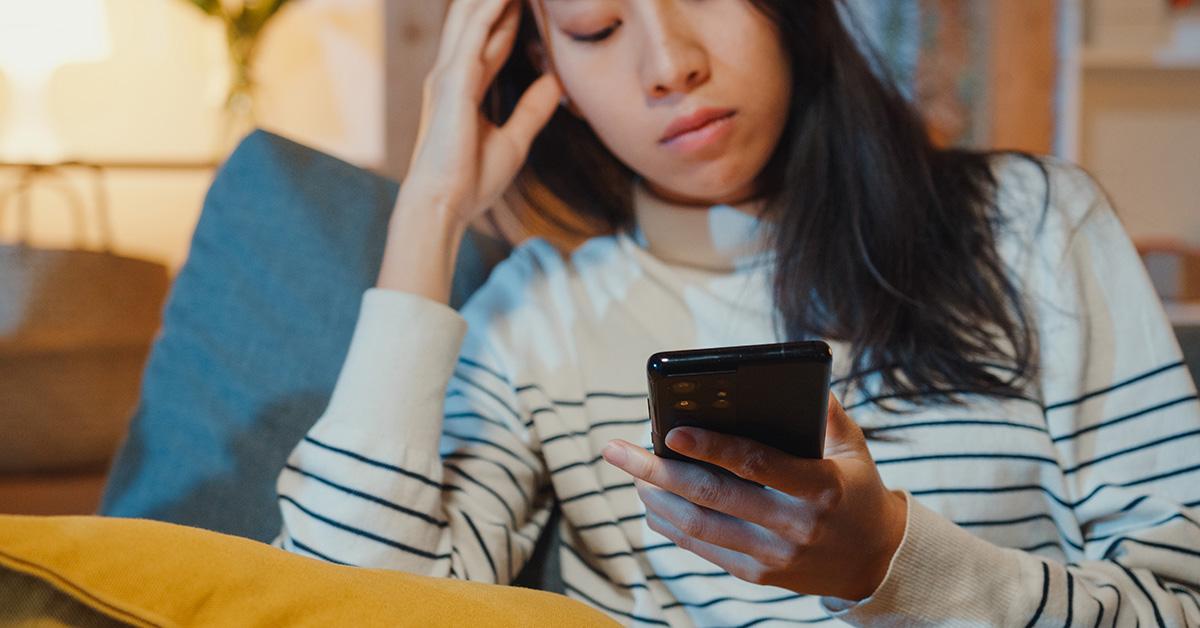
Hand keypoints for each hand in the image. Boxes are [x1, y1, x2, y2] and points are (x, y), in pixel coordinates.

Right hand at [402, 0, 562, 227]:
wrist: (442, 204)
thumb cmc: (470, 180)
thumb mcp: (514, 141)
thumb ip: (532, 109)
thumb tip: (556, 84)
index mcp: (465, 87)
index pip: (494, 38)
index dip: (511, 13)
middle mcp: (453, 73)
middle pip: (478, 17)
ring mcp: (450, 73)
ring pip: (473, 14)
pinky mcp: (454, 80)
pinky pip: (476, 30)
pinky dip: (493, 7)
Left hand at [602, 393, 907, 600]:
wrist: (875, 559)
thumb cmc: (856, 488)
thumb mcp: (852, 446)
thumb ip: (824, 410)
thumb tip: (786, 374)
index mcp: (819, 487)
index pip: (754, 464)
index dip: (710, 447)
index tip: (669, 430)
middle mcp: (794, 526)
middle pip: (712, 496)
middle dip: (657, 471)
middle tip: (617, 450)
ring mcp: (773, 556)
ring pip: (699, 526)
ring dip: (656, 499)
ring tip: (630, 473)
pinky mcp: (758, 575)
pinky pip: (704, 549)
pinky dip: (672, 527)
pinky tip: (652, 505)